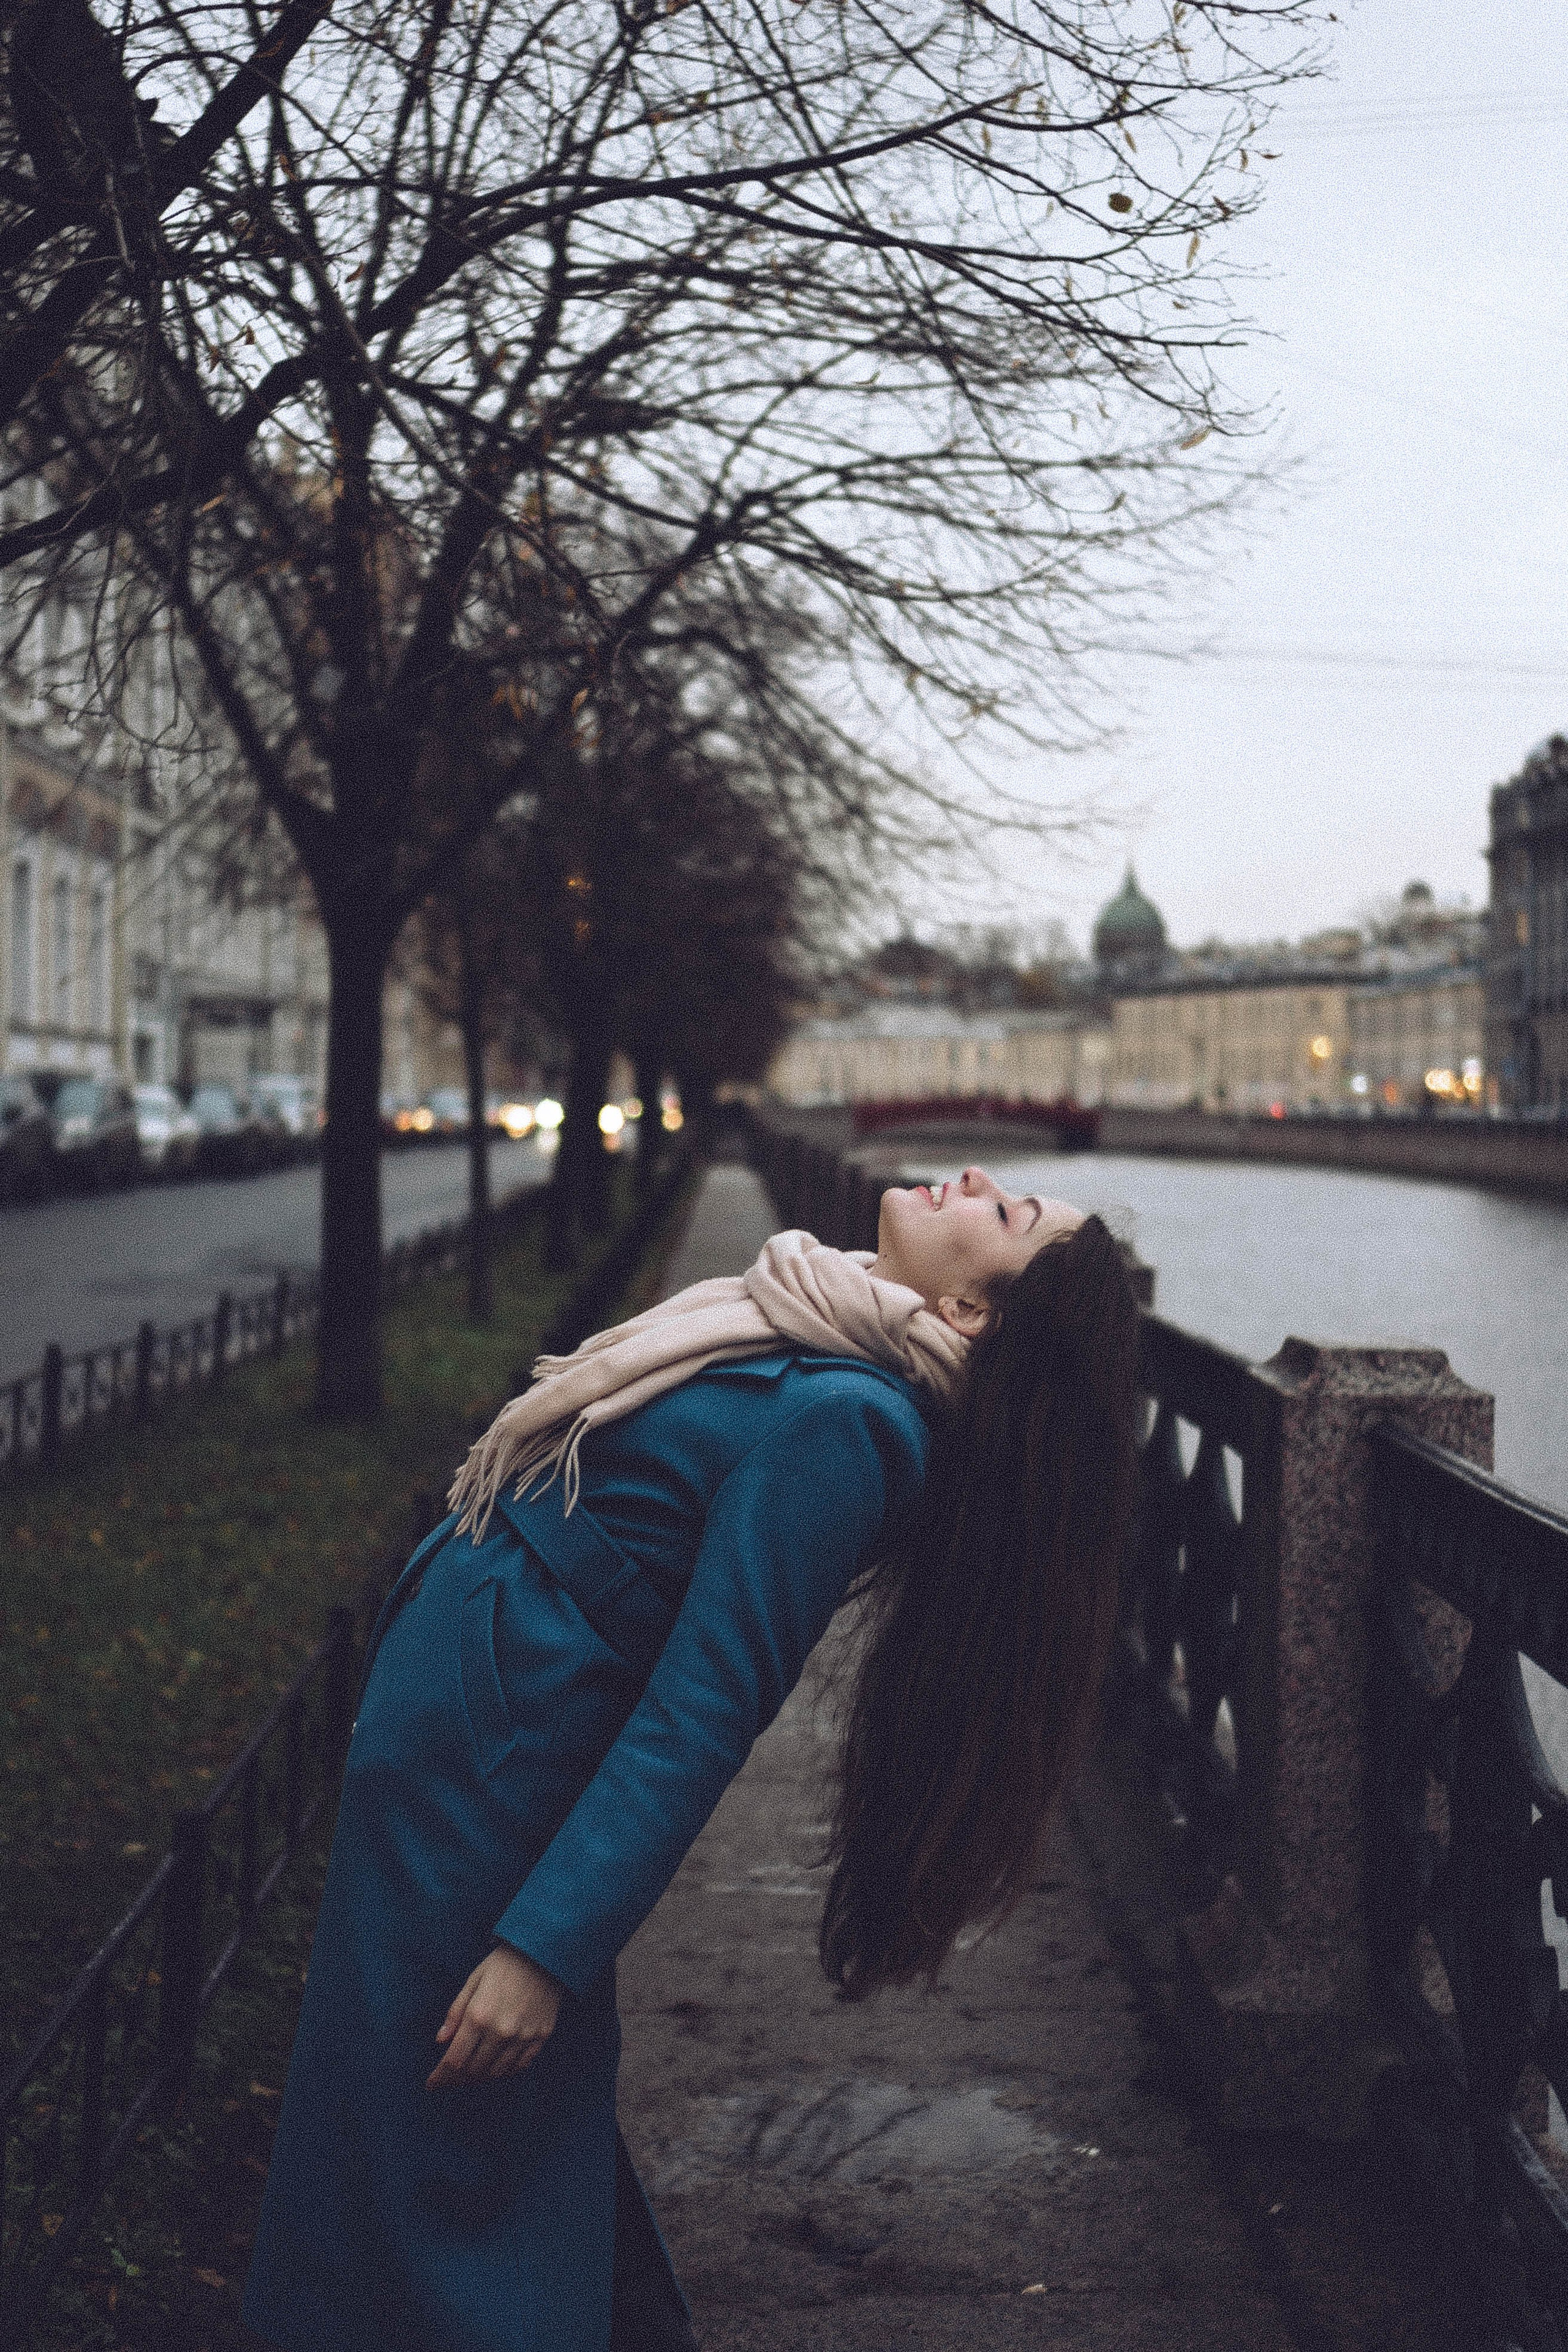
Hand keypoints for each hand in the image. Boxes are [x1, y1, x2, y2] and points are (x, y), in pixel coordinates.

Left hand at [427, 1945, 561, 2089]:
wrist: (543, 1953)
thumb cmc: (504, 1964)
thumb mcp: (473, 1981)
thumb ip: (455, 2013)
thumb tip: (441, 2041)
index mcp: (478, 2016)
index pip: (454, 2060)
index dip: (440, 2077)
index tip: (431, 2084)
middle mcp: (500, 2031)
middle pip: (473, 2071)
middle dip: (456, 2080)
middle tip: (448, 2079)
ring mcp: (522, 2037)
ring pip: (495, 2073)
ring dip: (478, 2078)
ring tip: (469, 2076)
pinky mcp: (540, 2037)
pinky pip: (519, 2066)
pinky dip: (503, 2072)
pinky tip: (494, 2068)